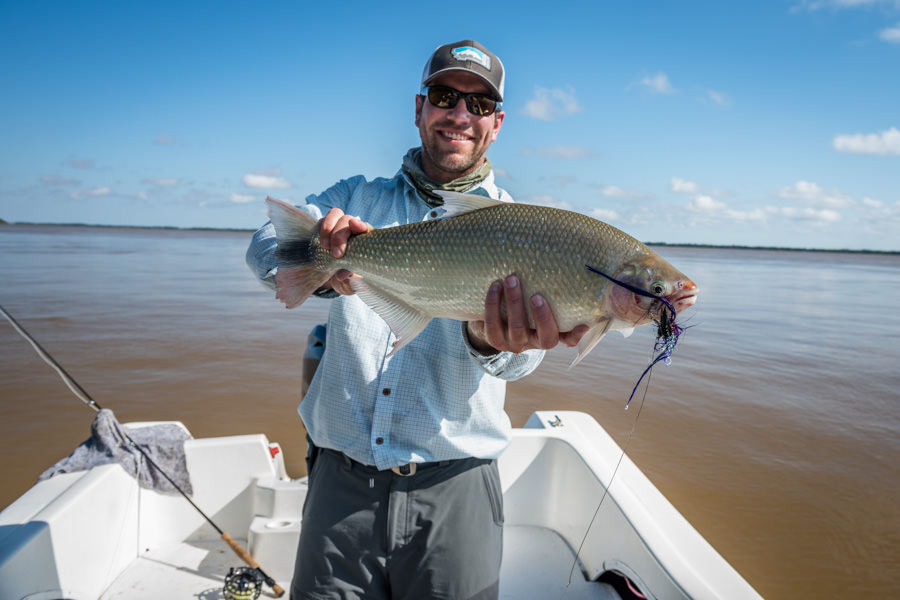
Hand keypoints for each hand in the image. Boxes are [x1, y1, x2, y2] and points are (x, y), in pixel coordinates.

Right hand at [317, 208, 372, 295]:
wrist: (339, 274)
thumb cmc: (352, 274)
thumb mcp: (354, 277)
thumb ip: (351, 274)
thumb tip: (342, 274)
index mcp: (365, 238)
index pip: (364, 226)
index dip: (359, 225)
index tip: (354, 226)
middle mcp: (353, 228)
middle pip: (347, 220)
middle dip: (339, 235)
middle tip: (336, 254)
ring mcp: (339, 226)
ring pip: (334, 215)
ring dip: (328, 229)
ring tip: (325, 247)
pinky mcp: (326, 228)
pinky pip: (321, 221)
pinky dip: (319, 230)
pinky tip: (319, 243)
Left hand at [466, 275, 588, 354]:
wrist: (491, 321)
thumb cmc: (524, 305)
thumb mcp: (539, 303)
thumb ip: (554, 293)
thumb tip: (573, 264)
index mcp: (549, 335)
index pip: (567, 339)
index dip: (575, 334)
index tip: (583, 323)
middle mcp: (533, 342)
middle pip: (545, 336)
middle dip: (541, 316)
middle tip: (536, 295)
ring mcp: (513, 343)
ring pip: (516, 328)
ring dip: (514, 302)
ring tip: (512, 279)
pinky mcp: (494, 339)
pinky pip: (492, 324)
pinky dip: (493, 303)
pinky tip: (495, 286)